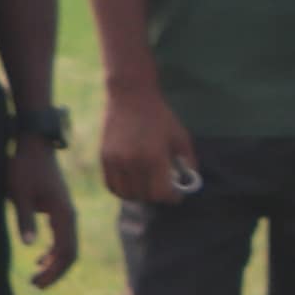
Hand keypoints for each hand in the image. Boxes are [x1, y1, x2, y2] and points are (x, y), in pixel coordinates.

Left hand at [5, 135, 81, 290]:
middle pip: (70, 253)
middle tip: (35, 285)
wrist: (34, 146)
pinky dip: (54, 250)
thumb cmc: (24, 168)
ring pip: (67, 246)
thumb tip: (29, 245)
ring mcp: (67, 213)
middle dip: (55, 272)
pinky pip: (63, 236)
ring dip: (54, 263)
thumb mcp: (19, 193)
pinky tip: (40, 257)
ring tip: (36, 276)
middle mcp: (70, 216)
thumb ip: (25, 219)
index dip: (54, 271)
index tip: (37, 283)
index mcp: (64, 214)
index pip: (66, 252)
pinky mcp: (60, 209)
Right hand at [97, 80, 198, 211]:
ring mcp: (116, 160)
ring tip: (147, 187)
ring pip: (127, 193)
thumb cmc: (161, 117)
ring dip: (139, 195)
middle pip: (145, 196)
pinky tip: (132, 183)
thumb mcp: (181, 137)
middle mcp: (133, 161)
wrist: (131, 96)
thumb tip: (189, 183)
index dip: (171, 197)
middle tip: (163, 189)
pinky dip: (122, 190)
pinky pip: (111, 185)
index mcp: (154, 157)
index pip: (161, 193)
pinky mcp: (104, 157)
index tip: (176, 194)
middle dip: (157, 196)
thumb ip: (188, 162)